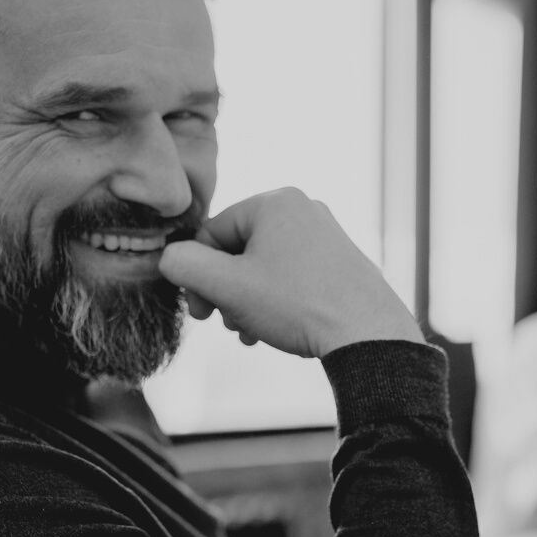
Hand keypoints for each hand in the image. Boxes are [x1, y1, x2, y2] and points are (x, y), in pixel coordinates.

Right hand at [158, 188, 423, 357]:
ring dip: (248, 302)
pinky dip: (276, 302)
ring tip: (251, 332)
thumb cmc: (296, 305)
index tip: (201, 313)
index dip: (197, 275)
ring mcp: (327, 235)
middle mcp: (305, 209)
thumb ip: (184, 265)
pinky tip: (276, 330)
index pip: (212, 232)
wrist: (368, 335)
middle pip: (239, 250)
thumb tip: (168, 258)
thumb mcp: (226, 286)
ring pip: (265, 268)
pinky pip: (293, 277)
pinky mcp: (342, 263)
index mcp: (275, 201)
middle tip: (226, 324)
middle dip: (225, 291)